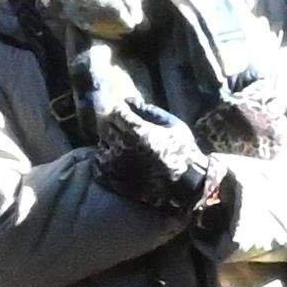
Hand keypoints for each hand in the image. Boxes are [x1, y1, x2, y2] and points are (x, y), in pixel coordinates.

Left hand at [94, 110, 212, 214]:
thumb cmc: (183, 152)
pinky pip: (100, 163)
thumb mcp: (173, 125)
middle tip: (125, 125)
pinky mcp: (114, 179)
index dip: (122, 109)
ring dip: (109, 139)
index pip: (117, 112)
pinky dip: (104, 157)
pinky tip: (116, 157)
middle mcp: (123, 146)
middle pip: (107, 126)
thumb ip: (151, 111)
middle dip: (115, 122)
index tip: (127, 109)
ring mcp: (117, 164)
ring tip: (122, 142)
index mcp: (138, 132)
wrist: (186, 184)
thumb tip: (133, 102)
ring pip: (102, 143)